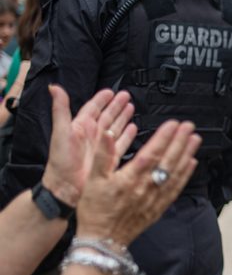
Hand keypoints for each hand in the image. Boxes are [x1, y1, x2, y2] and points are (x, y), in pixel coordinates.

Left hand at [41, 86, 135, 206]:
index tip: (110, 92)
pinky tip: (133, 128)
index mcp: (80, 127)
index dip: (101, 100)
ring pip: (115, 128)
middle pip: (107, 116)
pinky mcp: (109, 158)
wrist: (68, 186)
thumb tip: (54, 88)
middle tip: (126, 96)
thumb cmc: (61, 161)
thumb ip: (60, 109)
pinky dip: (128, 136)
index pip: (92, 109)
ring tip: (131, 107)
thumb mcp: (60, 132)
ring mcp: (101, 147)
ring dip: (123, 117)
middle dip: (116, 105)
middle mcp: (92, 136)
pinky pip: (121, 144)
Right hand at [75, 120, 200, 246]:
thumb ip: (102, 155)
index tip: (174, 124)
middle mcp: (146, 187)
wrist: (103, 240)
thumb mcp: (92, 180)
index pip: (151, 152)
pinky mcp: (159, 207)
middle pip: (168, 160)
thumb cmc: (95, 210)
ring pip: (175, 173)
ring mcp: (155, 198)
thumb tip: (106, 133)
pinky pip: (175, 188)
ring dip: (186, 154)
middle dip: (180, 141)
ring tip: (195, 139)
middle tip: (189, 126)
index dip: (164, 137)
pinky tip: (191, 163)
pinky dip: (185, 175)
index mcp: (130, 178)